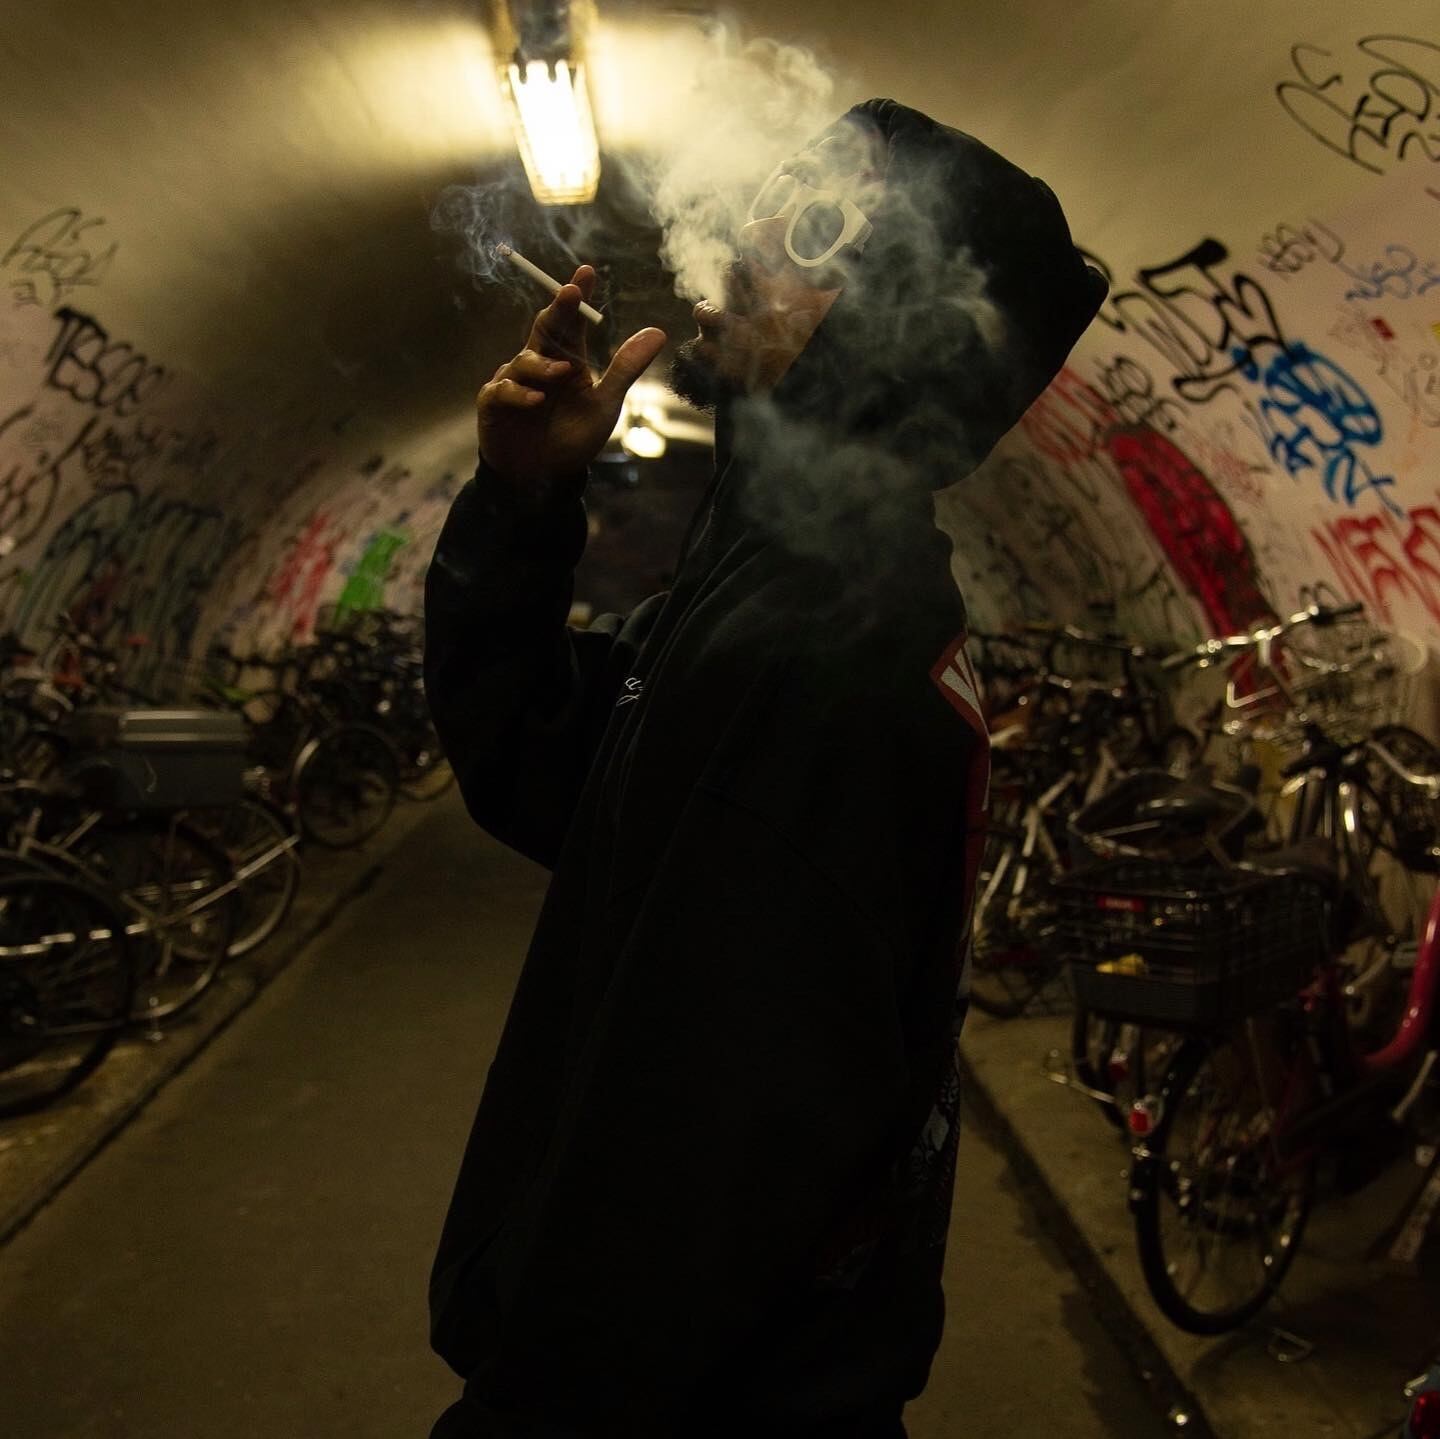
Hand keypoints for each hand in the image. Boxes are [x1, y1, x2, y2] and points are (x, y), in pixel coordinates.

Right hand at [477, 265, 666, 492]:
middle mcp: (539, 364)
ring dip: (545, 364)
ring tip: (563, 373)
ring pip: (526, 359)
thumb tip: (658, 331)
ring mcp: (514, 381)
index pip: (572, 322)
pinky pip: (503, 390)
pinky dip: (520, 393)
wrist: (544, 479)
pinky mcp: (494, 403)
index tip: (586, 273)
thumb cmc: (572, 439)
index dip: (577, 298)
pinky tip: (537, 401)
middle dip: (558, 308)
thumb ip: (626, 368)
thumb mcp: (605, 403)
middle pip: (545, 328)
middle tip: (570, 291)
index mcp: (567, 360)